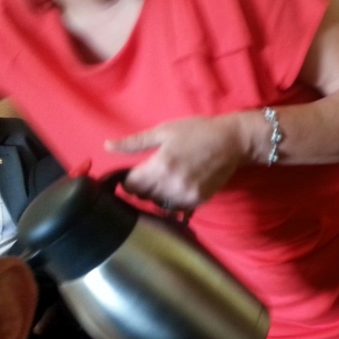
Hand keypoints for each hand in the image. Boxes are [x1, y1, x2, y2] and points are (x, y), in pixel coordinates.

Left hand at [105, 114, 249, 208]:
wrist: (231, 142)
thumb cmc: (196, 132)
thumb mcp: (163, 131)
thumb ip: (134, 142)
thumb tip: (107, 146)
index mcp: (160, 166)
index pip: (131, 184)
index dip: (129, 178)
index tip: (135, 171)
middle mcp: (172, 185)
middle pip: (143, 196)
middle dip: (142, 186)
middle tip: (152, 172)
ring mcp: (186, 195)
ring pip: (158, 203)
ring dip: (157, 194)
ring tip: (165, 179)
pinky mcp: (198, 200)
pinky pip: (175, 207)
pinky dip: (172, 199)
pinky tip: (178, 185)